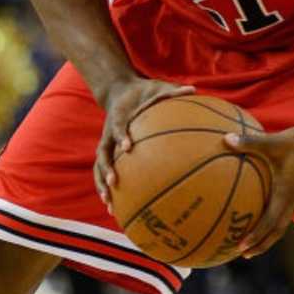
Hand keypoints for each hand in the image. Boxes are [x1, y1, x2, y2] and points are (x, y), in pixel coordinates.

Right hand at [94, 78, 193, 211]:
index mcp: (119, 117)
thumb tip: (194, 89)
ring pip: (99, 166)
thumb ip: (172, 90)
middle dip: (106, 167)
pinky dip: (106, 188)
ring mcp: (106, 143)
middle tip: (114, 181)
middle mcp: (109, 133)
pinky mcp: (109, 151)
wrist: (119, 92)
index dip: (121, 135)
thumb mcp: (156, 87)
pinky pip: (105, 171)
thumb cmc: (142, 92)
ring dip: (101, 184)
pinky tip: (114, 207)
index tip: (128, 146)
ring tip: (109, 203)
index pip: (117, 126)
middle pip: (103, 152)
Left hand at [224, 124, 293, 257]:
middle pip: (277, 231)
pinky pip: (285, 210)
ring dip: (267, 234)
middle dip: (261, 244)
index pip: (270, 222)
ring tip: (251, 239)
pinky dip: (272, 217)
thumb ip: (250, 142)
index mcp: (286, 193)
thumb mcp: (275, 141)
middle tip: (243, 253)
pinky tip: (262, 206)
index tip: (241, 247)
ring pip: (282, 222)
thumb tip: (225, 140)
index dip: (256, 236)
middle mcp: (293, 199)